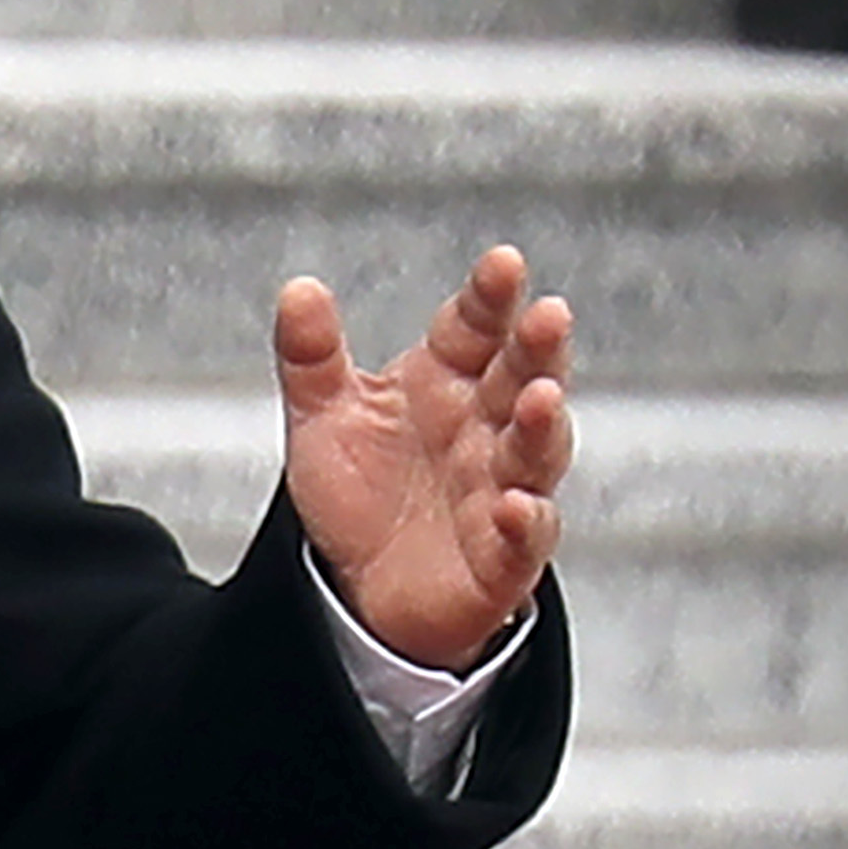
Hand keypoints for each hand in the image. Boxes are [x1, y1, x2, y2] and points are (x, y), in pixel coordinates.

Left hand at [277, 245, 573, 671]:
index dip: (489, 299)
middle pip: (520, 379)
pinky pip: (523, 539)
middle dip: (537, 349)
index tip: (502, 262)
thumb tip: (299, 288)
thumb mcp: (323, 417)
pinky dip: (525, 522)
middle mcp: (485, 430)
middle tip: (548, 315)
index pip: (474, 330)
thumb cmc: (360, 490)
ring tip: (541, 396)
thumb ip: (311, 356)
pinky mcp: (502, 558)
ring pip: (535, 453)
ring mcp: (500, 490)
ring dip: (543, 426)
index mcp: (447, 382)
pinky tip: (516, 505)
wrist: (359, 586)